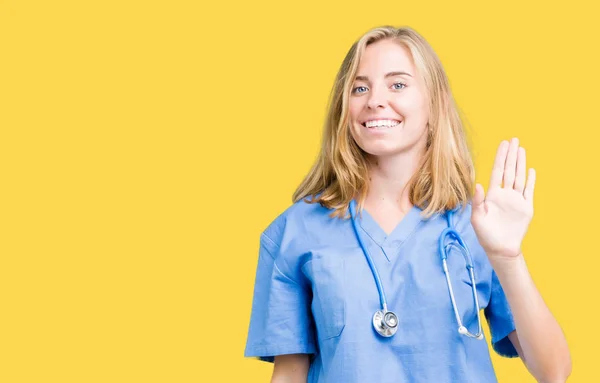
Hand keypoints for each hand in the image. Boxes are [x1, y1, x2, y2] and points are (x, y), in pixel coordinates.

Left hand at [471, 138, 535, 259]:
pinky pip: (529, 191)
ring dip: (521, 163)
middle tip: (514, 139)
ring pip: (519, 177)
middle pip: (509, 170)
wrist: (500, 248)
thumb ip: (477, 201)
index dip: (500, 158)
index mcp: (492, 195)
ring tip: (522, 149)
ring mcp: (516, 200)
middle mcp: (505, 194)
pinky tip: (531, 170)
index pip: (497, 172)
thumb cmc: (485, 234)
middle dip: (511, 155)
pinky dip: (530, 181)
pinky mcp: (526, 208)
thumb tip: (478, 185)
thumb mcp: (477, 218)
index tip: (503, 144)